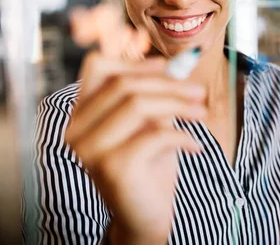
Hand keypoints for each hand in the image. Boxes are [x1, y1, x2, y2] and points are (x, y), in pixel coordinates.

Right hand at [65, 5, 206, 242]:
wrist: (145, 217)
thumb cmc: (148, 166)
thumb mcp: (150, 123)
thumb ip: (154, 94)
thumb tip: (177, 62)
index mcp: (82, 114)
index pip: (96, 68)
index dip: (133, 61)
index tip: (167, 66)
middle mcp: (77, 130)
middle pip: (123, 85)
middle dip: (168, 84)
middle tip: (199, 92)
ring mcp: (91, 149)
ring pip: (138, 105)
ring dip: (178, 105)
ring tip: (202, 113)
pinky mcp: (112, 167)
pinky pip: (154, 135)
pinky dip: (182, 136)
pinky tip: (194, 146)